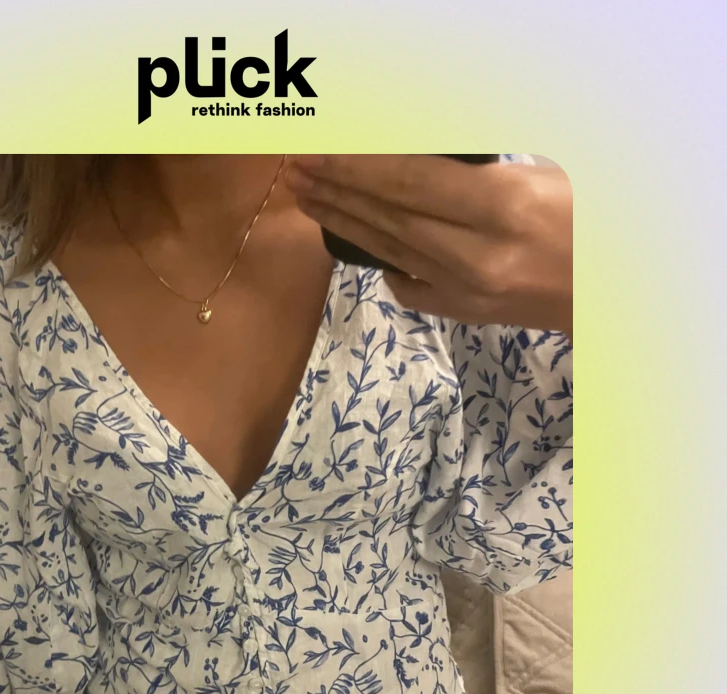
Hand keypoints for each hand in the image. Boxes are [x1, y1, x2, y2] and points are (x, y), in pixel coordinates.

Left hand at [285, 155, 572, 337]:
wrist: (626, 293)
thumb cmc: (599, 217)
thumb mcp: (549, 168)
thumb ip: (476, 164)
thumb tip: (414, 152)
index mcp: (500, 207)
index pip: (406, 182)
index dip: (354, 167)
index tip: (316, 151)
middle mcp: (475, 255)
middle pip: (387, 217)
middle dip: (335, 191)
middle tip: (295, 170)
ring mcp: (467, 292)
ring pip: (390, 250)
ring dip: (342, 221)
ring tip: (307, 198)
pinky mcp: (467, 314)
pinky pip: (410, 285)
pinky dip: (383, 261)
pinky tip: (358, 242)